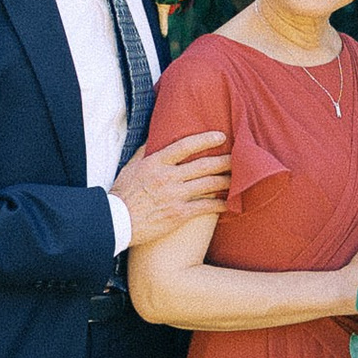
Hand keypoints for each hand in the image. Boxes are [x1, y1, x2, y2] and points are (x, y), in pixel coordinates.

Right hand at [112, 127, 231, 244]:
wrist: (117, 222)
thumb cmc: (122, 194)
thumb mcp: (130, 167)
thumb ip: (144, 151)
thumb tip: (154, 135)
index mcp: (156, 163)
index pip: (185, 146)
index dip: (205, 139)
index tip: (221, 137)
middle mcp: (168, 177)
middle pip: (204, 165)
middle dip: (225, 161)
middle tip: (240, 158)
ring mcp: (174, 196)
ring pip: (208, 184)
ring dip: (226, 180)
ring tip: (239, 178)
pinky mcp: (178, 214)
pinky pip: (205, 207)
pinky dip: (220, 204)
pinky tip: (230, 203)